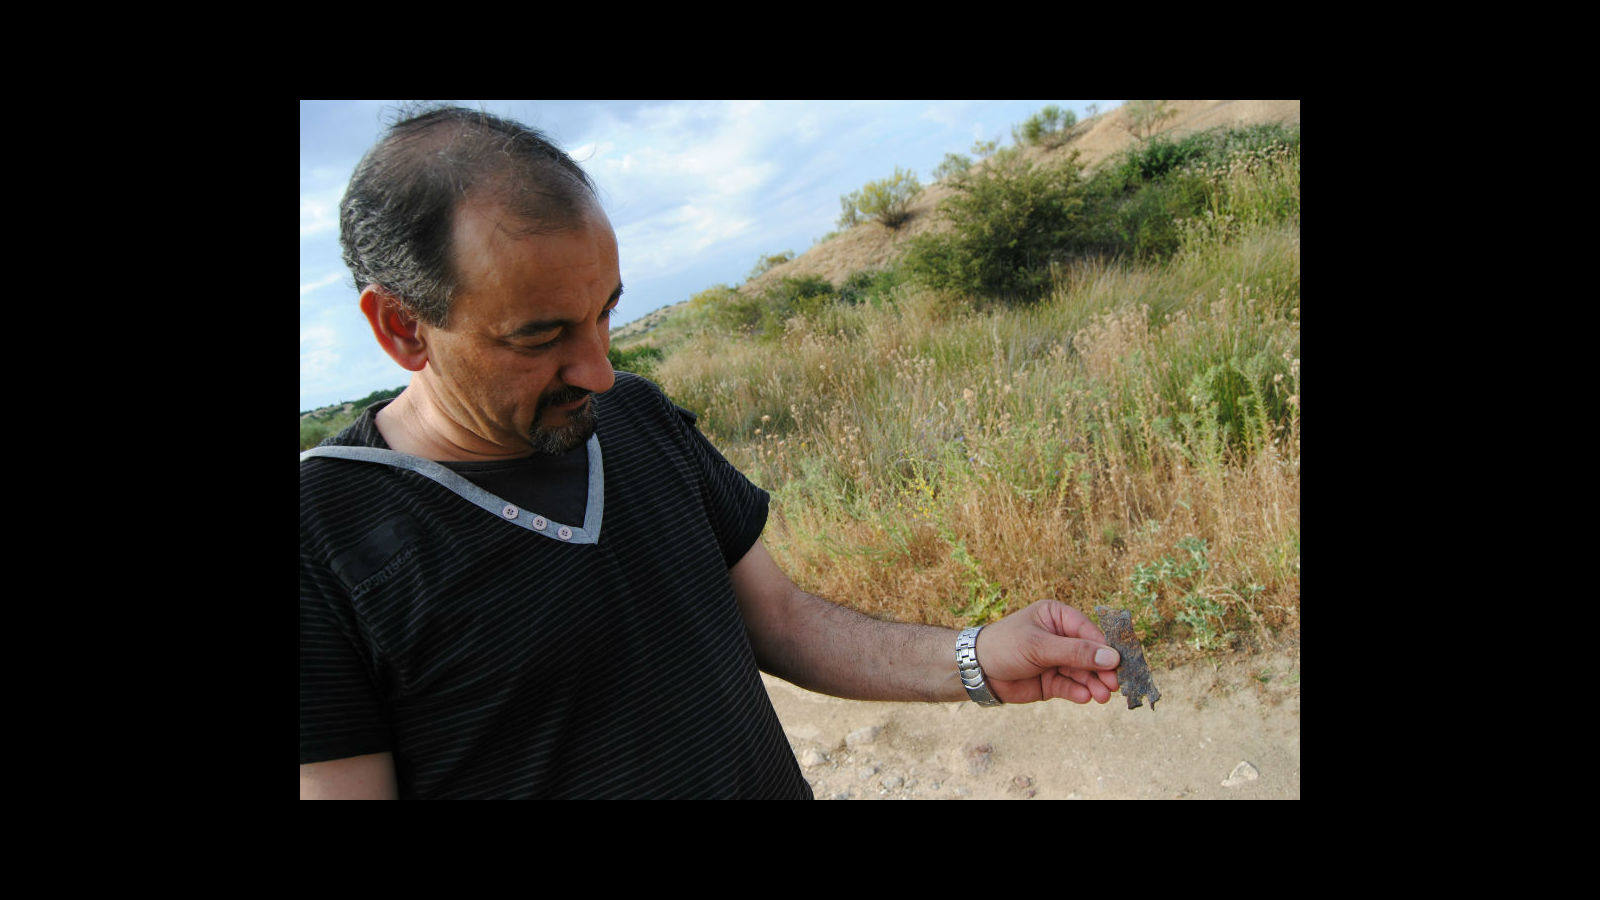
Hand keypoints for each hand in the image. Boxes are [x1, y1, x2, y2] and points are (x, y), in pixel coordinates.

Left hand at [974, 600, 1120, 703]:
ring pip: (1083, 674)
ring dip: (1094, 684)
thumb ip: (1075, 653)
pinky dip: (1079, 692)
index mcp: (1058, 617)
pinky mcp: (1052, 682)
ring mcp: (1057, 661)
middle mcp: (1061, 637)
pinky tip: (1085, 698)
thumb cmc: (1004, 646)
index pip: (1088, 631)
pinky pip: (1071, 687)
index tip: (1118, 663)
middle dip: (1102, 670)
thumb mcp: (1040, 646)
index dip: (1104, 648)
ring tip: (1102, 696)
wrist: (976, 671)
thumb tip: (1112, 657)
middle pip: (1090, 655)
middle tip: (1114, 685)